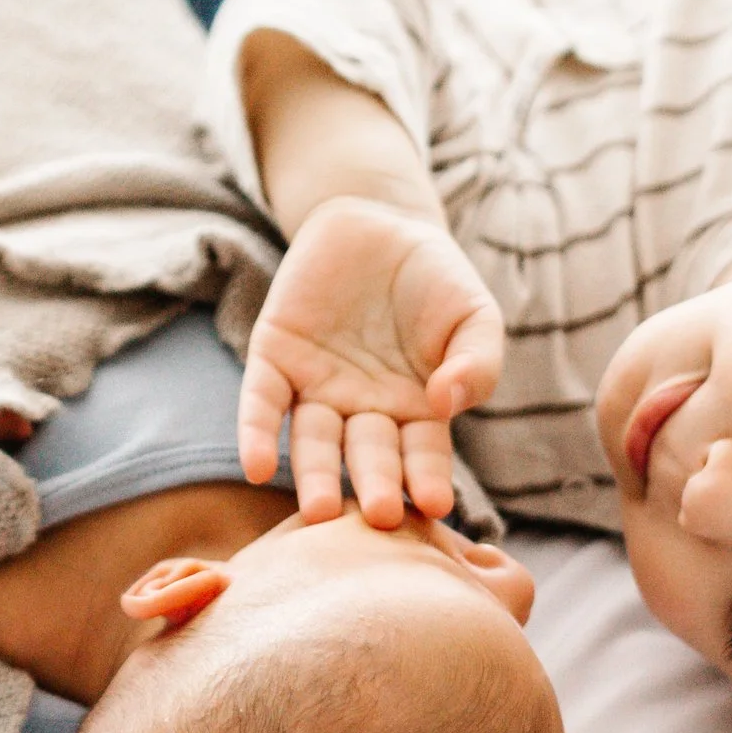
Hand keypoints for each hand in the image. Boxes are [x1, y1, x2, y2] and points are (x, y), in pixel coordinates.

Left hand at [239, 196, 503, 528]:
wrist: (380, 219)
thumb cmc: (436, 278)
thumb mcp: (474, 314)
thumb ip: (476, 361)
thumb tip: (448, 403)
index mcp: (415, 411)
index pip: (422, 454)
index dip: (428, 478)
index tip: (436, 506)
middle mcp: (363, 411)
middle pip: (367, 455)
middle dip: (373, 483)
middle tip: (379, 514)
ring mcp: (316, 388)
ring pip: (313, 441)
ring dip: (314, 475)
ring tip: (319, 509)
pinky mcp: (274, 359)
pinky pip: (262, 403)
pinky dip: (257, 433)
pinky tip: (255, 465)